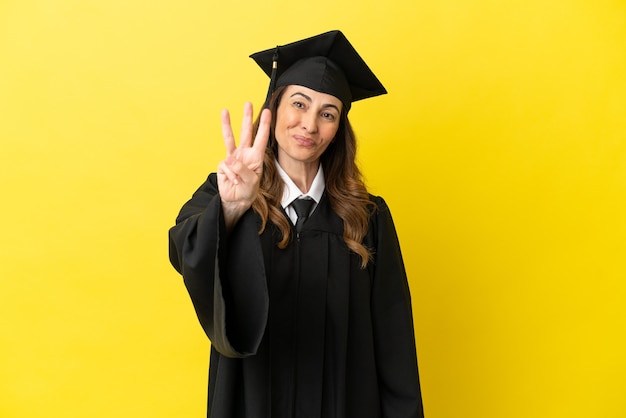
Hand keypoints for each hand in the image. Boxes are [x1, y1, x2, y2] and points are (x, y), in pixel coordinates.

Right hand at [217, 102, 270, 222]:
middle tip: (248, 103)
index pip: (261, 138)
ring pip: (230, 138)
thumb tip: (230, 159)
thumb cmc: (248, 191)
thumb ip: (241, 170)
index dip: (264, 125)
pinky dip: (230, 175)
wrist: (237, 200)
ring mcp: (233, 158)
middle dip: (246, 117)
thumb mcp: (251, 182)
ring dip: (227, 124)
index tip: (267, 112)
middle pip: (245, 132)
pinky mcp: (224, 165)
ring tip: (225, 111)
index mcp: (256, 157)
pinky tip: (234, 182)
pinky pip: (225, 166)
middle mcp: (244, 154)